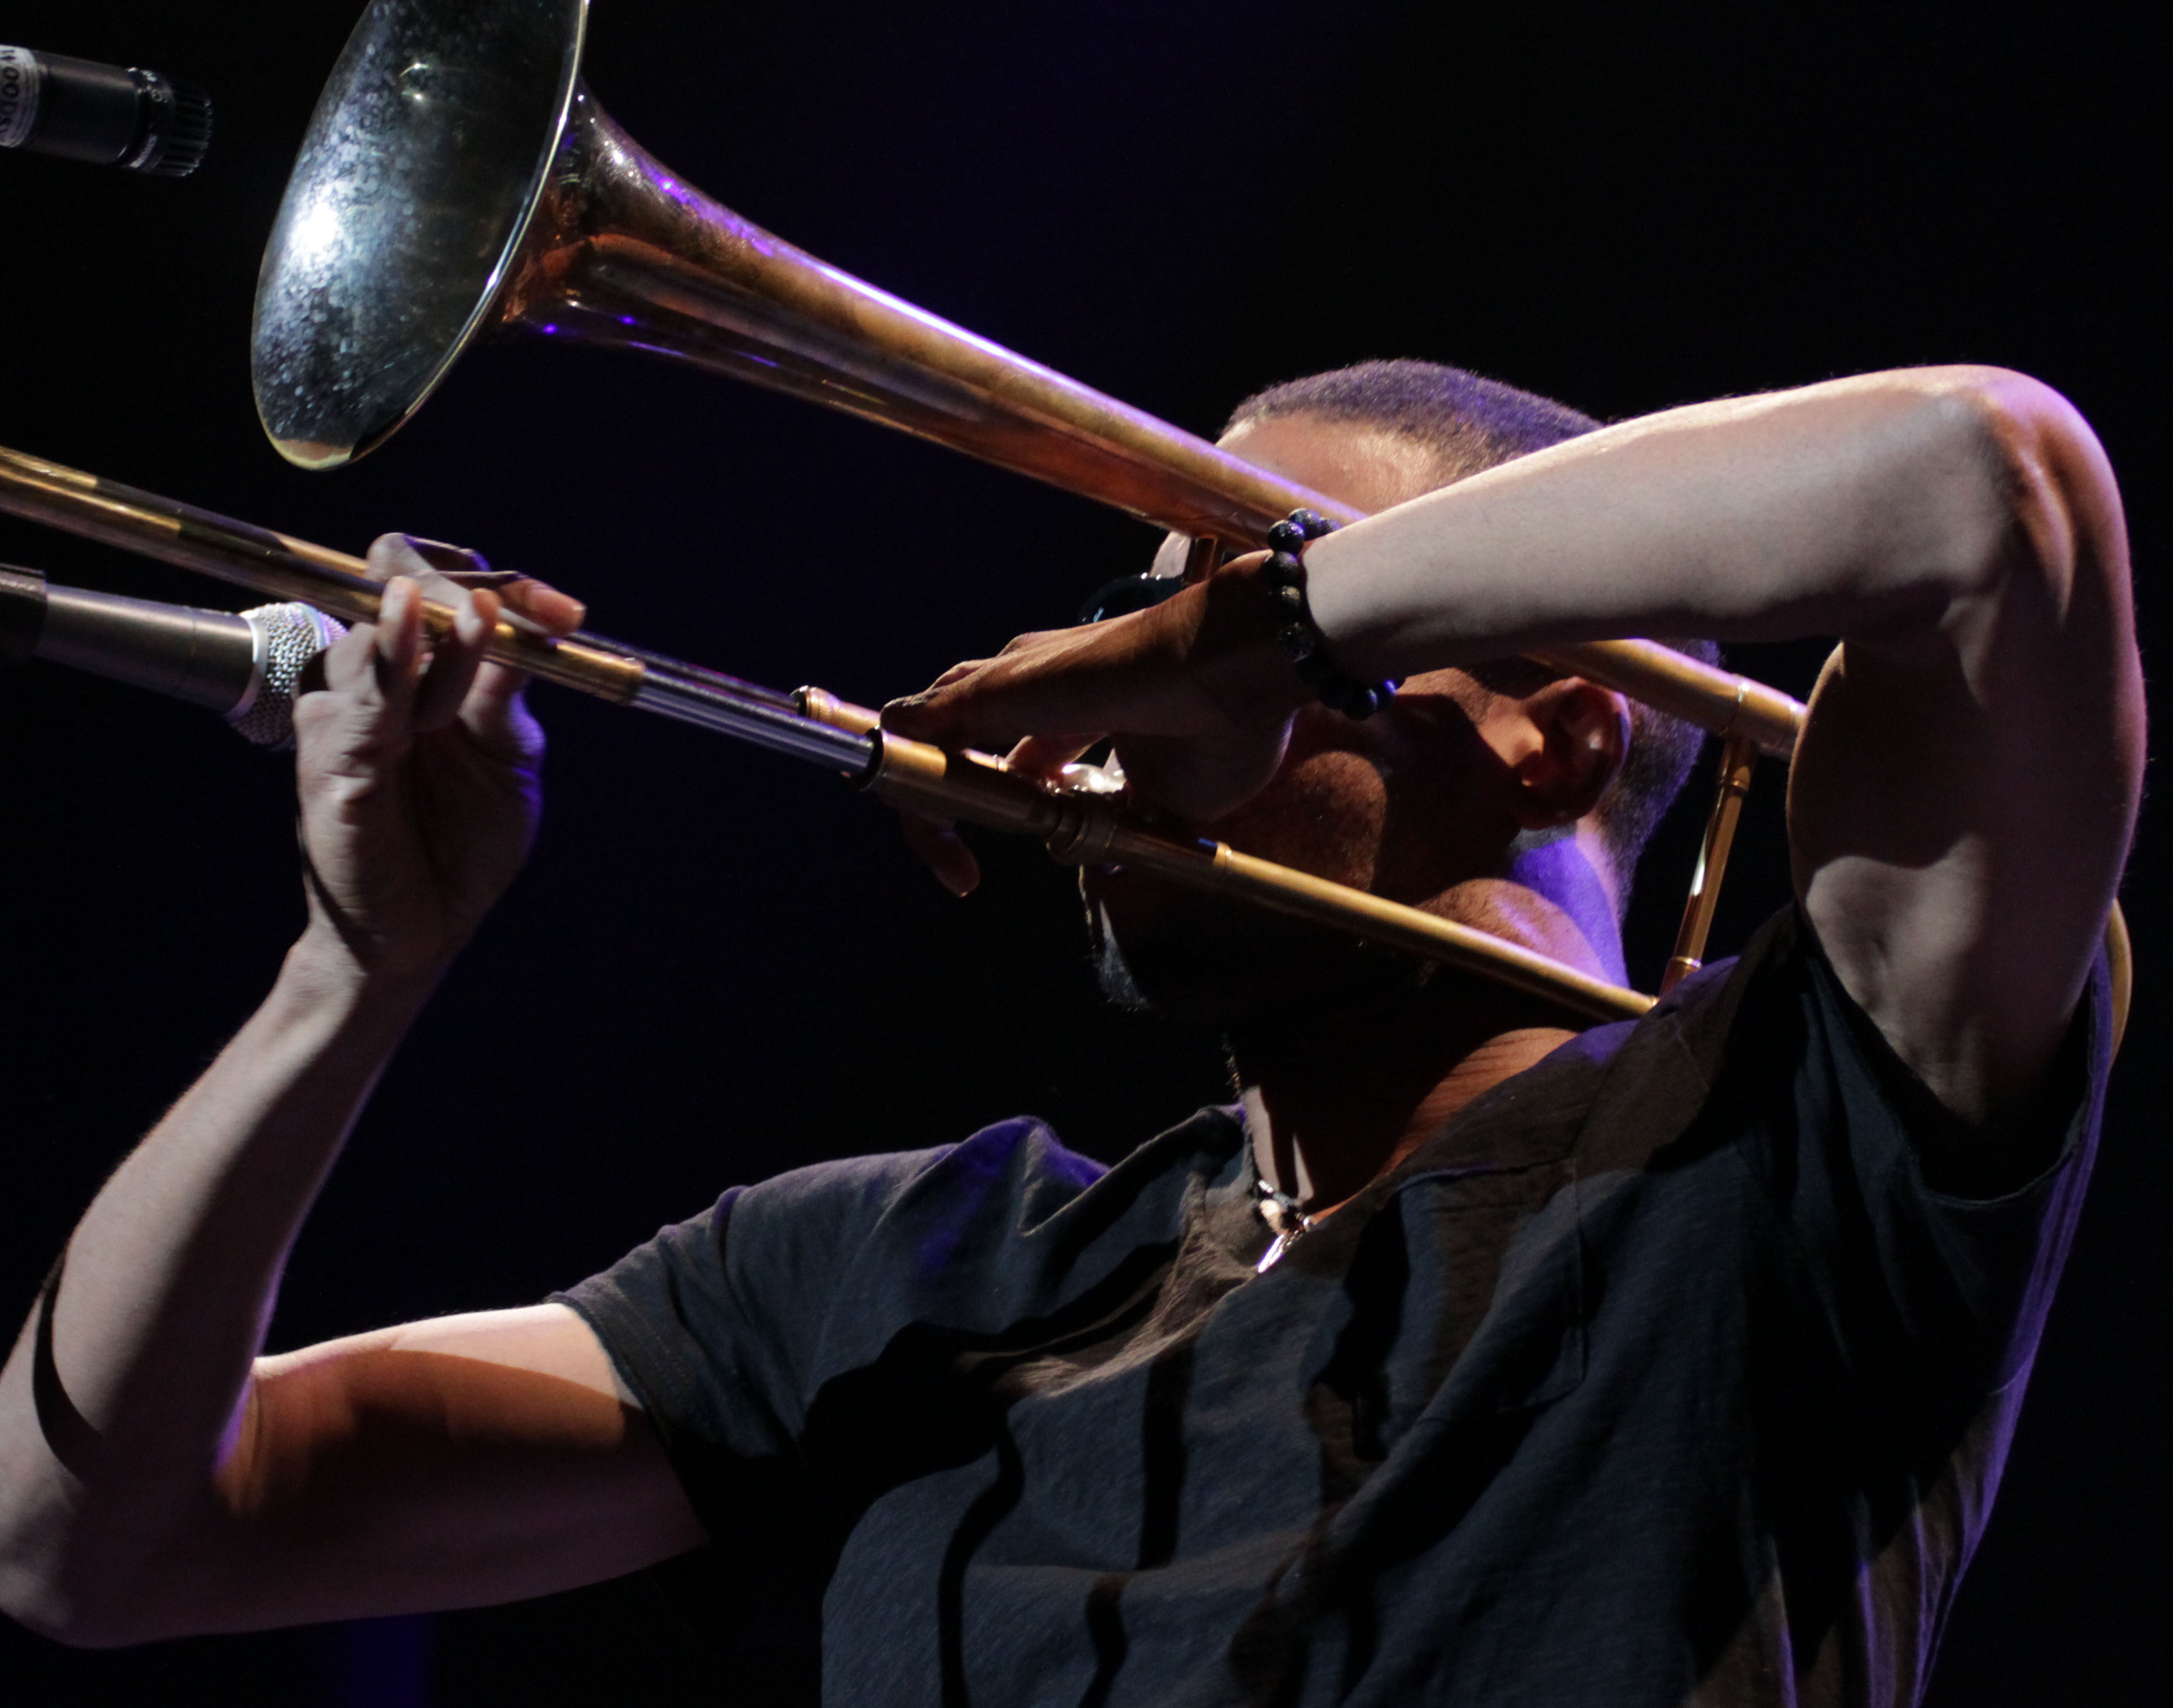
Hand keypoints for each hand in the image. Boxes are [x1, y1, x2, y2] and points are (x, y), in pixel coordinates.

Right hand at [290, 536, 584, 984]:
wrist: (424, 928)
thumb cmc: (463, 844)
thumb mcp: (508, 758)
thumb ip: (507, 693)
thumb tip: (527, 625)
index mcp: (424, 672)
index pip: (447, 587)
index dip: (503, 585)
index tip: (567, 614)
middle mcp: (377, 677)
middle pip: (399, 582)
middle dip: (455, 581)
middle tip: (508, 604)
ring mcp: (346, 707)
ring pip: (386, 630)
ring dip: (445, 632)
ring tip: (486, 632)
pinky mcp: (327, 749)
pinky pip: (362, 688)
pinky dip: (395, 653)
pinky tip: (411, 620)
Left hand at [881, 555, 1308, 891]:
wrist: (1239, 666)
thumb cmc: (1224, 726)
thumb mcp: (1163, 802)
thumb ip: (1119, 825)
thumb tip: (1080, 855)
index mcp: (1075, 712)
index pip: (1013, 764)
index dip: (1004, 813)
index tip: (1003, 869)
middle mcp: (1037, 687)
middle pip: (962, 739)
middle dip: (952, 804)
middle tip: (958, 870)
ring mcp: (1013, 682)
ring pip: (934, 730)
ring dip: (922, 794)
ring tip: (932, 851)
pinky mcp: (995, 689)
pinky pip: (916, 728)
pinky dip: (894, 764)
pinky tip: (887, 793)